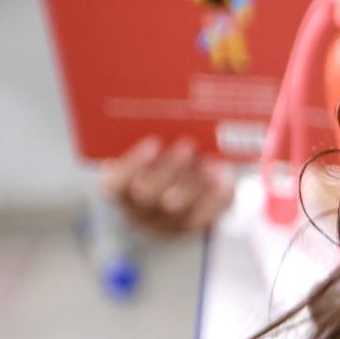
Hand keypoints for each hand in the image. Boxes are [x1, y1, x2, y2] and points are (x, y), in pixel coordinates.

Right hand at [102, 137, 231, 236]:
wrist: (173, 190)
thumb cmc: (154, 161)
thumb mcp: (146, 152)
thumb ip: (150, 138)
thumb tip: (167, 112)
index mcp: (118, 187)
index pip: (114, 182)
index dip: (133, 163)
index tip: (154, 142)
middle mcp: (138, 209)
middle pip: (148, 195)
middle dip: (169, 168)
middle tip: (188, 144)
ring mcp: (164, 223)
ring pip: (179, 211)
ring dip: (197, 184)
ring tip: (213, 162)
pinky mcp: (192, 226)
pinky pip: (205, 217)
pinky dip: (217, 198)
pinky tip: (225, 179)